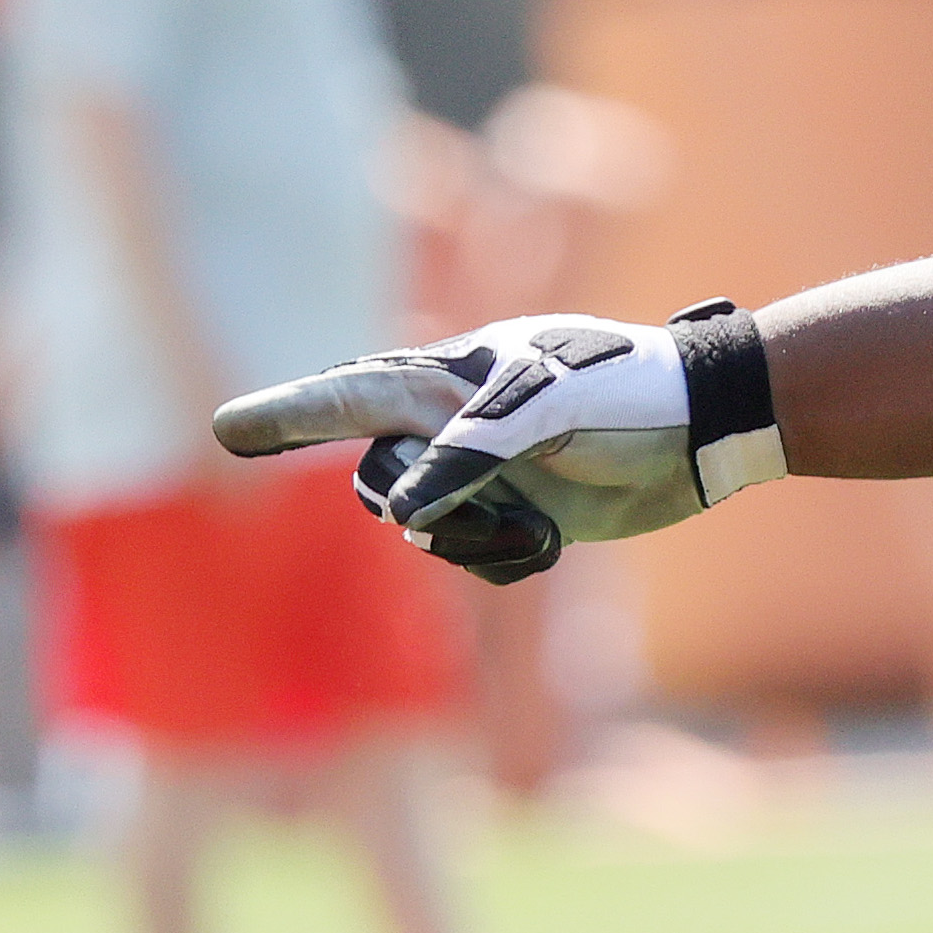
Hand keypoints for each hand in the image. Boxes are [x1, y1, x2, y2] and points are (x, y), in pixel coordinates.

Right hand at [213, 313, 720, 584]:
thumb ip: (467, 452)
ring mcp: (486, 472)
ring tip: (533, 525)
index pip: (352, 394)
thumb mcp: (546, 409)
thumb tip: (403, 511)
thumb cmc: (630, 394)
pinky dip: (500, 556)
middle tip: (457, 507)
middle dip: (412, 502)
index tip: (225, 428)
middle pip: (378, 476)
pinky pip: (470, 553)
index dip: (289, 414)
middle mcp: (458, 423)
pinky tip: (547, 540)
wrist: (707, 429)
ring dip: (468, 537)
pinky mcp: (518, 515)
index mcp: (454, 376)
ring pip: (421, 526)